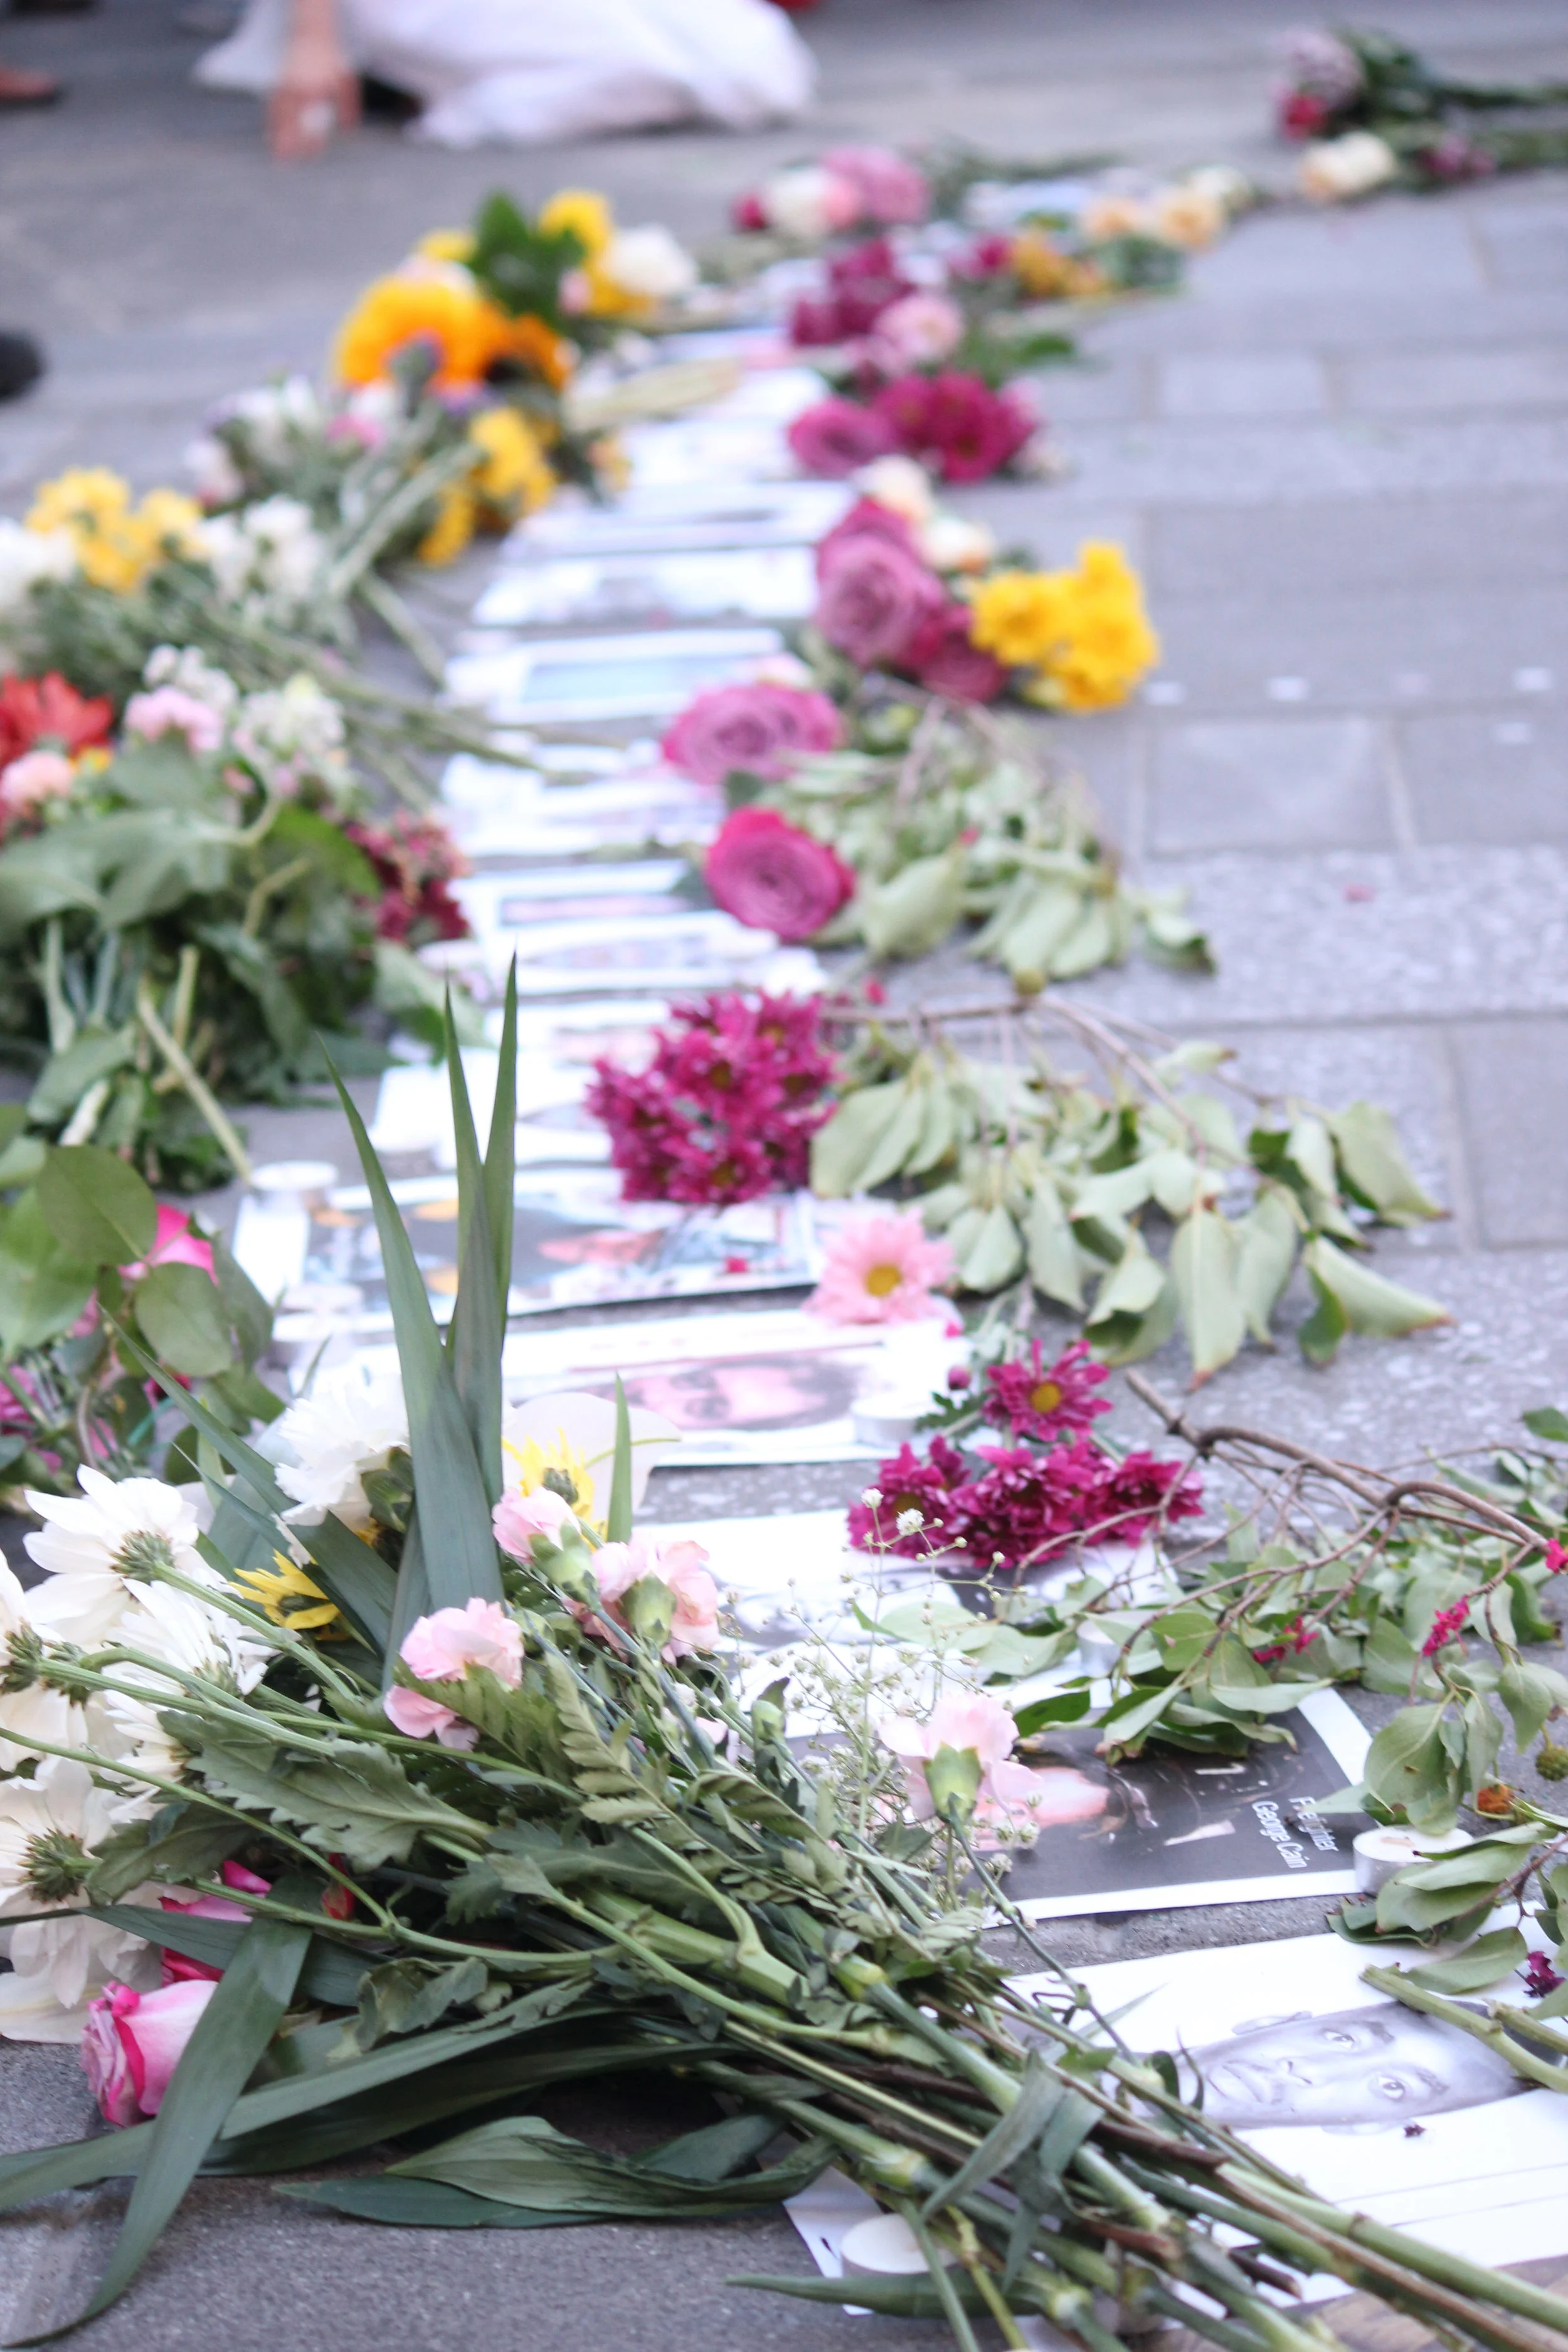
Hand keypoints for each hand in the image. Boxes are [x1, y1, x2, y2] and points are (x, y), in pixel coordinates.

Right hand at [268, 26, 358, 159]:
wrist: (311, 34)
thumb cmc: (331, 59)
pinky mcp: (279, 81)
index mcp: (313, 90)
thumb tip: (347, 130)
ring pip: (278, 113)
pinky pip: (273, 104)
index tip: (310, 154)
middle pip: (289, 119)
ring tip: (275, 154)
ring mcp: (286, 83)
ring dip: (275, 134)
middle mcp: (297, 88)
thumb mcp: (345, 81)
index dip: (309, 138)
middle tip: (284, 161)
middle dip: (286, 141)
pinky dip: (271, 120)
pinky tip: (271, 133)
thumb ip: (348, 105)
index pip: (309, 120)